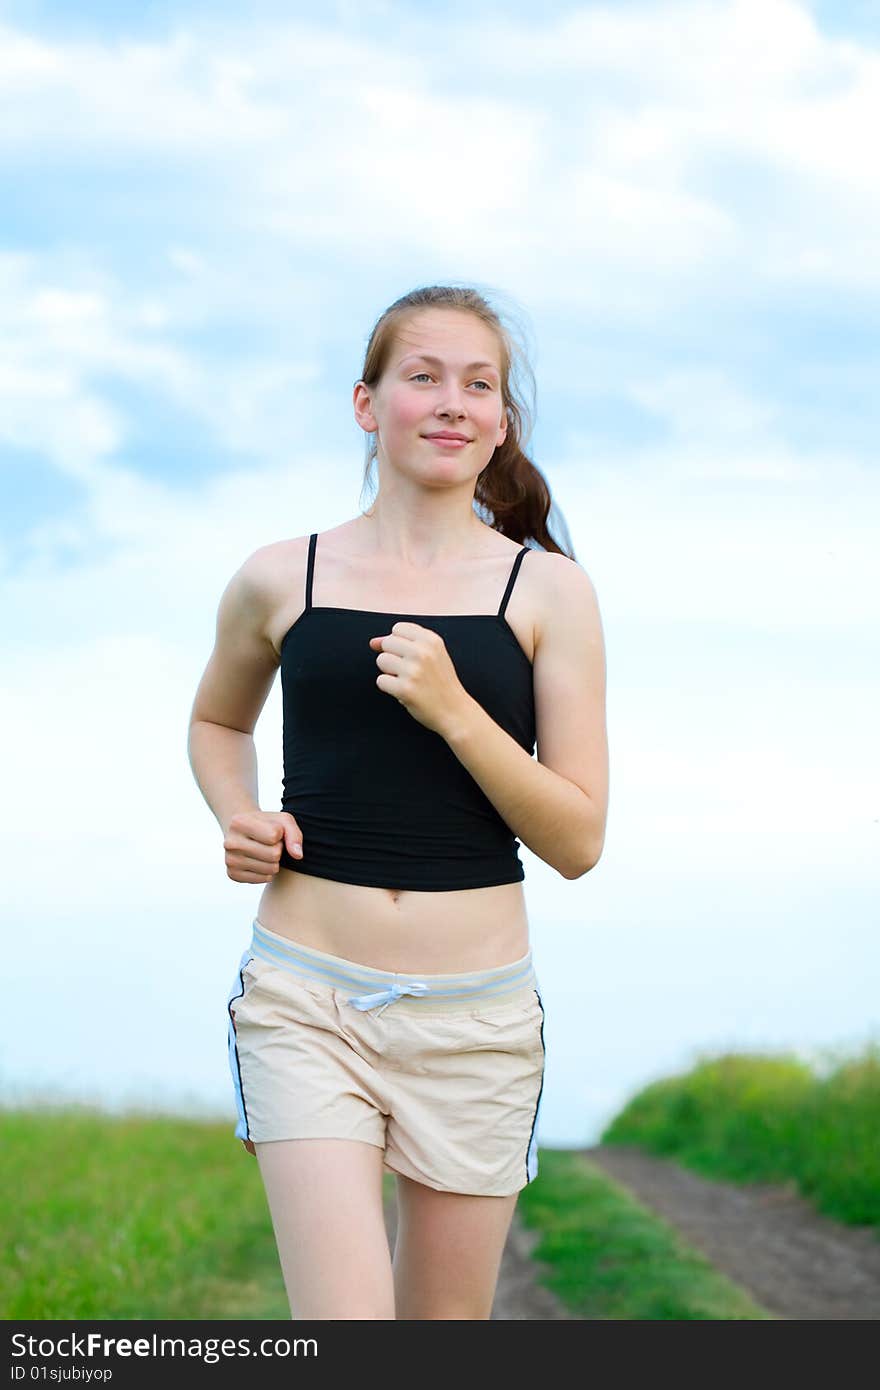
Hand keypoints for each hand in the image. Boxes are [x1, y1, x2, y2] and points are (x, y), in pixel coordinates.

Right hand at [223, 809, 302, 881]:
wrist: (245, 832)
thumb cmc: (267, 825)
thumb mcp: (283, 821)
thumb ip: (294, 834)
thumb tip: (297, 855)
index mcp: (238, 822)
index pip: (274, 835)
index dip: (280, 834)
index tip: (272, 830)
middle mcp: (230, 842)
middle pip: (274, 855)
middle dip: (278, 849)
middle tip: (270, 843)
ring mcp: (230, 860)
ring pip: (271, 869)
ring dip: (275, 861)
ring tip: (265, 851)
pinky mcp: (233, 875)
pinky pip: (265, 879)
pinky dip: (268, 871)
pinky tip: (260, 861)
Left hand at [368, 622, 470, 737]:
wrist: (455, 711)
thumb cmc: (441, 683)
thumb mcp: (433, 655)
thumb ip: (404, 643)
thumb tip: (373, 642)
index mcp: (431, 640)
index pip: (398, 628)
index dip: (398, 643)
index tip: (409, 656)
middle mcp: (423, 652)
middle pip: (387, 643)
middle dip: (392, 657)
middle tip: (409, 671)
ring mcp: (414, 670)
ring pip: (381, 660)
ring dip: (389, 672)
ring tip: (407, 680)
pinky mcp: (405, 689)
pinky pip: (381, 681)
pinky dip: (389, 688)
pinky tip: (404, 692)